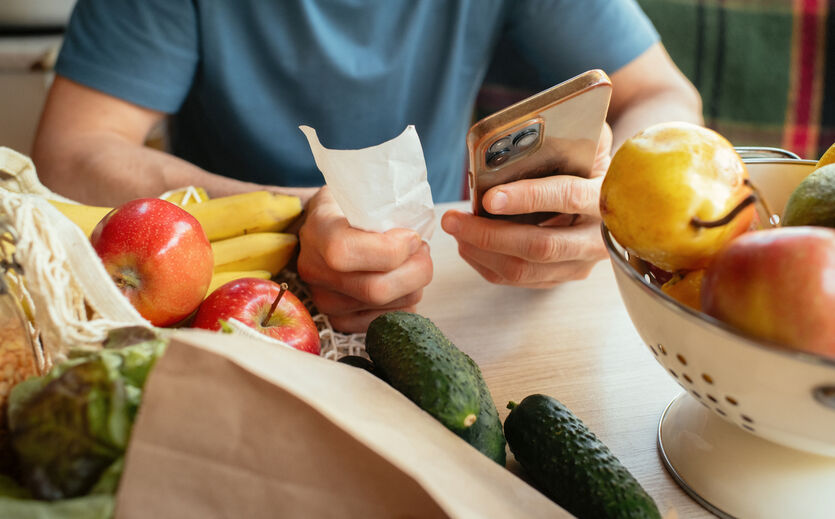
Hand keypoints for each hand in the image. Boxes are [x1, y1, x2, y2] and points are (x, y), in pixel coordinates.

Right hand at [297, 187, 432, 331]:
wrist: (326, 228)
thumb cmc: (353, 207)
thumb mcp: (363, 192)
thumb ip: (384, 204)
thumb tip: (417, 229)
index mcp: (317, 230)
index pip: (346, 252)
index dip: (391, 249)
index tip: (412, 236)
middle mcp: (314, 269)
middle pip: (376, 289)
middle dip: (416, 271)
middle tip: (423, 252)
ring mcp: (324, 299)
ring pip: (387, 306)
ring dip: (415, 285)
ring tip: (414, 264)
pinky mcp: (338, 320)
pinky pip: (385, 321)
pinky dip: (405, 303)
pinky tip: (404, 284)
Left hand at [441, 123, 612, 287]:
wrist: (612, 196)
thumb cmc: (589, 162)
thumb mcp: (590, 140)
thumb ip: (570, 130)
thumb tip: (528, 130)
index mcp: (605, 197)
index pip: (567, 198)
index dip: (528, 198)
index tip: (489, 198)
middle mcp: (596, 238)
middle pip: (540, 247)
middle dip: (490, 235)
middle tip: (453, 220)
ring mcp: (578, 264)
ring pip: (524, 270)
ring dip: (481, 251)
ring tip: (455, 229)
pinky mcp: (559, 277)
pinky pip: (516, 280)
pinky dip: (485, 262)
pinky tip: (467, 243)